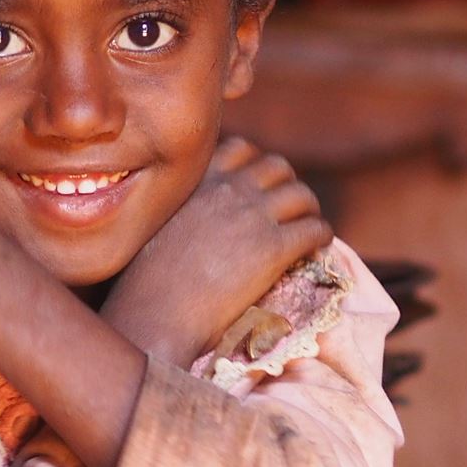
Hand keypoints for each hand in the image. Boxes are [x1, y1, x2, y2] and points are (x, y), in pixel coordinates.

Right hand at [102, 137, 329, 366]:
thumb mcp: (155, 228)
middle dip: (286, 185)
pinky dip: (321, 236)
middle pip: (277, 166)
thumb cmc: (144, 286)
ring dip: (308, 209)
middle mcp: (227, 189)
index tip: (258, 188)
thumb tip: (195, 223)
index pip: (239, 149)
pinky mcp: (274, 248)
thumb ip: (181, 211)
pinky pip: (315, 228)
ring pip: (302, 194)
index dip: (255, 167)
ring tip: (306, 228)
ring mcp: (253, 216)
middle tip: (287, 210)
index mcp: (196, 182)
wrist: (155, 316)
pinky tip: (316, 249)